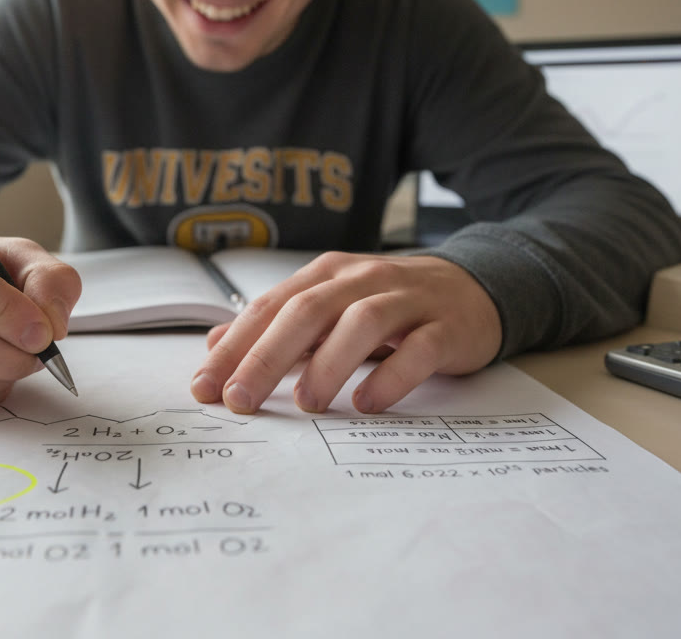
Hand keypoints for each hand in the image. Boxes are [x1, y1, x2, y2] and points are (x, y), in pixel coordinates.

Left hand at [190, 252, 500, 414]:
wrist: (474, 290)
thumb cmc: (390, 306)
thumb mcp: (330, 309)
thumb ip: (276, 327)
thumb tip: (215, 345)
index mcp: (326, 276)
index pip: (270, 307)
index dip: (235, 346)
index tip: (205, 387)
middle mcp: (362, 280)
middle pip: (307, 312)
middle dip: (267, 356)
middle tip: (241, 399)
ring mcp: (407, 301)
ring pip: (361, 322)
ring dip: (328, 364)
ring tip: (306, 403)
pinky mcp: (446, 327)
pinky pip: (418, 349)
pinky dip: (391, 377)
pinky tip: (368, 403)